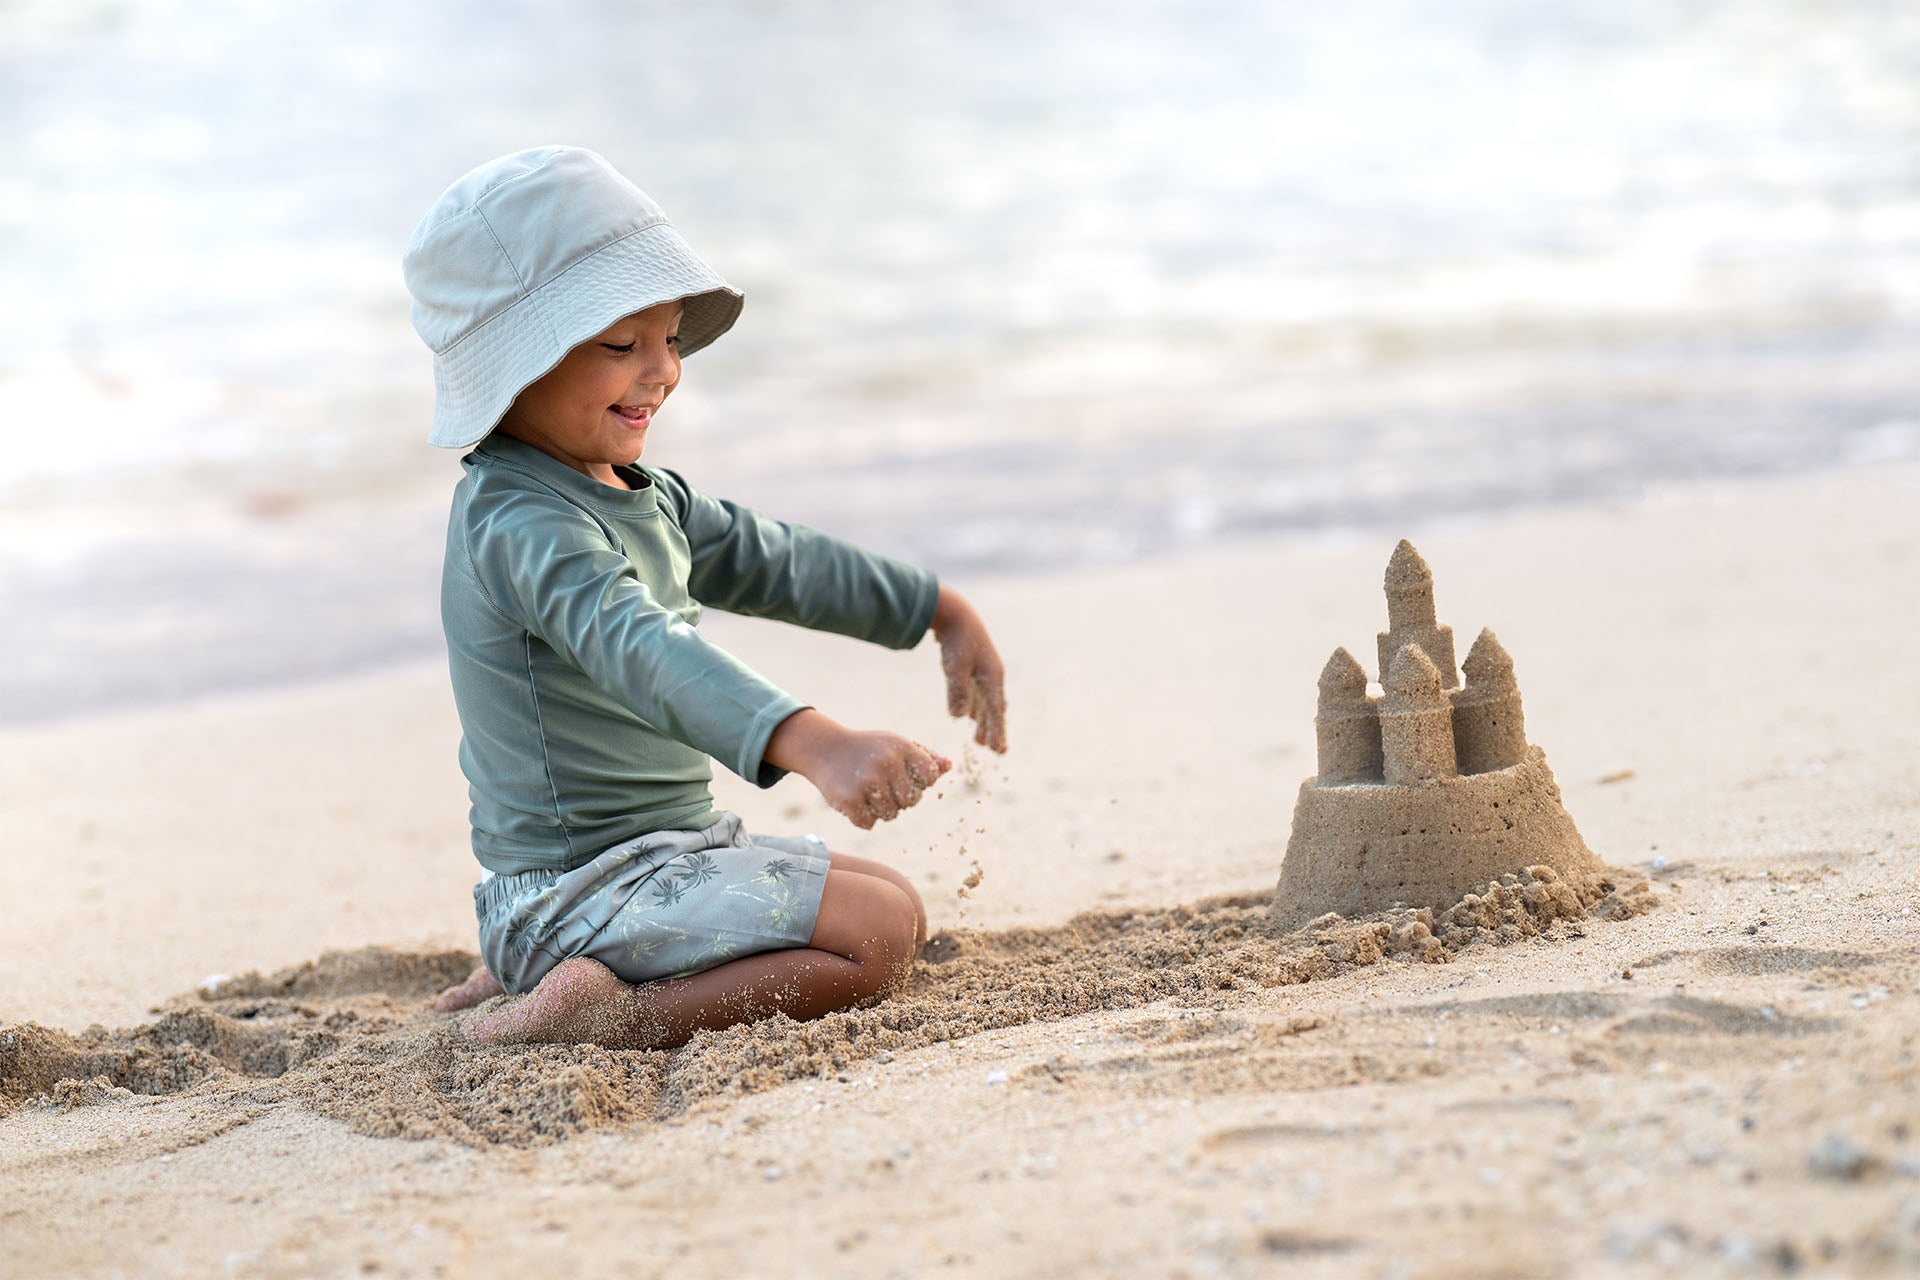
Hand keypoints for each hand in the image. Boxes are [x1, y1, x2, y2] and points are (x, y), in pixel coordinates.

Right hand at [765, 709, 951, 829]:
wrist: (825, 749)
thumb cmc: (869, 748)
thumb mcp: (897, 744)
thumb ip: (925, 755)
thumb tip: (949, 765)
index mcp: (902, 747)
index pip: (930, 777)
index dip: (919, 781)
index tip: (904, 775)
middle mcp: (886, 763)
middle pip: (911, 800)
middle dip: (900, 798)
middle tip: (884, 786)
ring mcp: (866, 782)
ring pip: (891, 814)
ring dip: (881, 809)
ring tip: (869, 792)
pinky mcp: (848, 800)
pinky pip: (868, 823)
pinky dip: (863, 817)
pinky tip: (856, 801)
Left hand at [932, 585, 1007, 752]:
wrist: (954, 612)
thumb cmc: (956, 640)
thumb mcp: (955, 668)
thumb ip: (958, 693)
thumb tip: (960, 718)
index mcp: (992, 677)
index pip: (997, 711)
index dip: (998, 732)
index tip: (999, 751)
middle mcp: (991, 675)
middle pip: (994, 708)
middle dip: (993, 729)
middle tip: (993, 751)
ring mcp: (983, 670)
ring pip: (985, 702)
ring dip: (983, 721)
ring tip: (980, 739)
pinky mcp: (973, 666)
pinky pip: (978, 693)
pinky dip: (975, 707)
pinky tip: (970, 715)